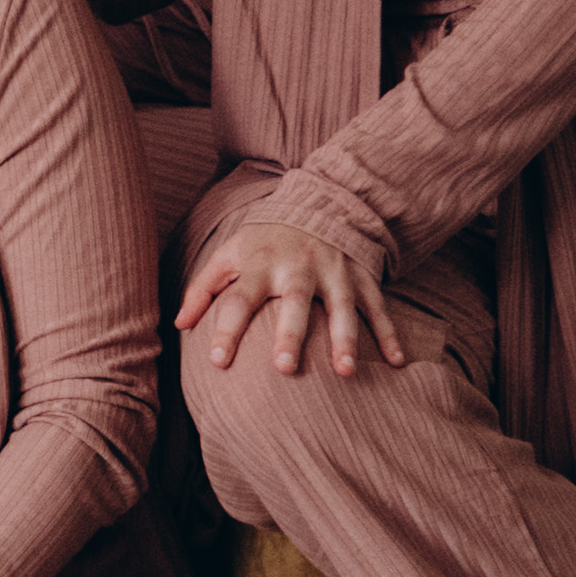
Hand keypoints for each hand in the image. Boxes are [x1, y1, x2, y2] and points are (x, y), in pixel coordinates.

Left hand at [179, 215, 407, 377]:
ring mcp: (334, 272)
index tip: (216, 361)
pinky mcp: (362, 277)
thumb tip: (178, 325)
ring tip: (343, 372)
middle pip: (293, 302)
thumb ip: (203, 288)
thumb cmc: (265, 241)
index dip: (226, 329)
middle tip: (283, 368)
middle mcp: (298, 268)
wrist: (320, 203)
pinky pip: (378, 308)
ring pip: (341, 308)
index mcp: (260, 264)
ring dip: (344, 340)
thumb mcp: (230, 254)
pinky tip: (396, 363)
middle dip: (289, 334)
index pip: (238, 299)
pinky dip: (389, 335)